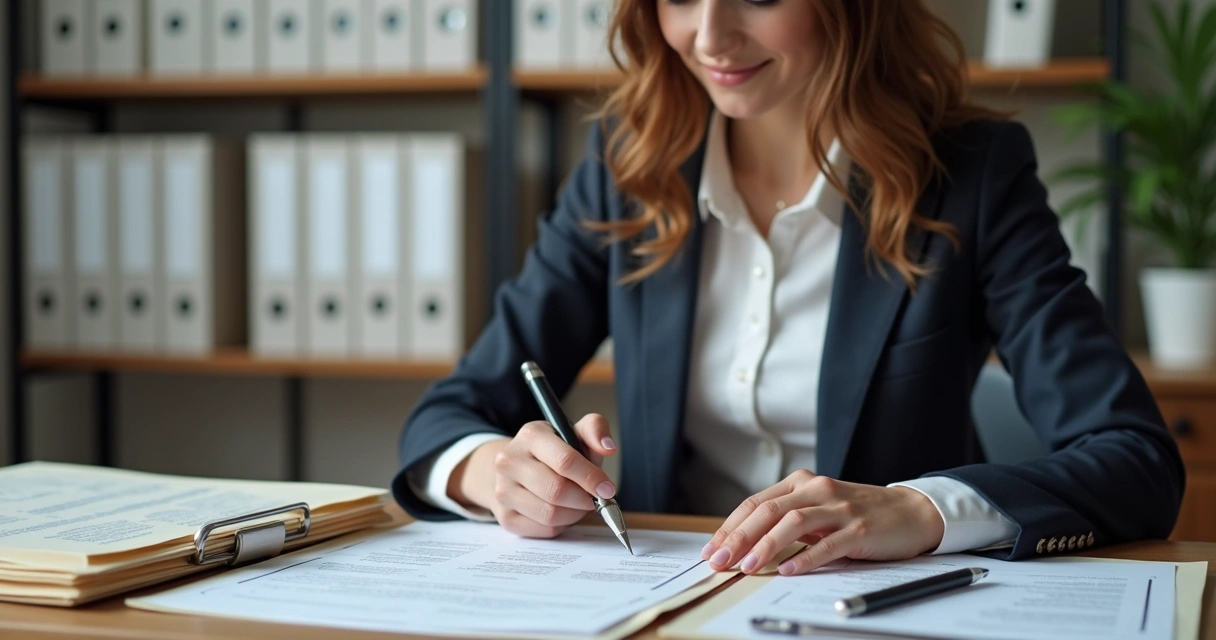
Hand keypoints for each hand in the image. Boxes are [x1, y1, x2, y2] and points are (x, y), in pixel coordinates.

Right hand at [453, 414, 617, 538]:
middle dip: (584, 499)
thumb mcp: (574, 432)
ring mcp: (503, 490)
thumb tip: (609, 447)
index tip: (607, 489)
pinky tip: (562, 512)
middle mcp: (510, 461)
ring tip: (578, 504)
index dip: (591, 478)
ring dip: (574, 514)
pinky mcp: (505, 517)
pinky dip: (561, 525)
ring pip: (550, 514)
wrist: (517, 467)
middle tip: (594, 499)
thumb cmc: (554, 452)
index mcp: (531, 435)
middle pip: (556, 491)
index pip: (565, 461)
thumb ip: (595, 430)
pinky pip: (543, 529)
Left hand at [700, 470, 944, 575]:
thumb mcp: (818, 511)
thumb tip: (744, 545)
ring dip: (765, 546)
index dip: (730, 527)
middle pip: (768, 511)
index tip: (711, 550)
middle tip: (719, 561)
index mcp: (801, 483)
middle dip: (739, 537)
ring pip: (793, 523)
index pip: (756, 503)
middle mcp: (817, 489)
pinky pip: (827, 543)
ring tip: (746, 566)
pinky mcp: (859, 527)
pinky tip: (788, 570)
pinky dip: (805, 557)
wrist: (911, 511)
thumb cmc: (858, 514)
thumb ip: (787, 521)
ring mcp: (839, 507)